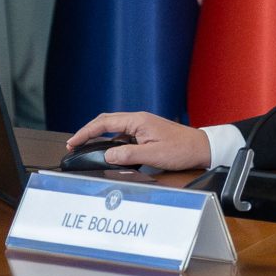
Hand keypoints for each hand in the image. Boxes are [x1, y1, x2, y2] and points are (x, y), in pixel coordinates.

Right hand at [68, 111, 209, 171]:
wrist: (201, 148)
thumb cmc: (182, 149)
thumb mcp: (153, 155)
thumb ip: (127, 155)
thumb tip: (107, 156)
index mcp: (138, 120)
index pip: (104, 123)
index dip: (86, 132)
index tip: (73, 141)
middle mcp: (139, 120)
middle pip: (106, 121)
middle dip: (88, 131)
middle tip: (74, 143)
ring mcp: (142, 126)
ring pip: (114, 128)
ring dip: (99, 136)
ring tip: (86, 147)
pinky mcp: (146, 133)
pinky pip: (123, 135)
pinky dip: (112, 141)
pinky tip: (109, 152)